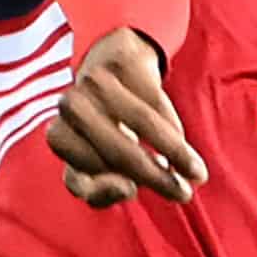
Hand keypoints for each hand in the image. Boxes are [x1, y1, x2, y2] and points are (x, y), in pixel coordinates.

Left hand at [45, 28, 207, 207]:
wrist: (117, 62)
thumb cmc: (109, 127)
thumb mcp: (100, 163)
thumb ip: (103, 190)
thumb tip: (128, 188)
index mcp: (60, 137)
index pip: (78, 176)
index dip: (105, 189)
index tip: (133, 191)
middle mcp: (71, 108)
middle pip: (117, 150)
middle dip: (153, 175)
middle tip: (184, 193)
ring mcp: (96, 82)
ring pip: (142, 121)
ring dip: (173, 151)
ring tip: (196, 173)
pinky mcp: (122, 62)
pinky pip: (156, 101)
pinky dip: (174, 129)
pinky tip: (184, 149)